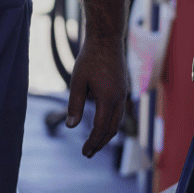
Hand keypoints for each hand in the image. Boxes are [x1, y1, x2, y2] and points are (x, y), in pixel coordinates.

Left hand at [66, 37, 127, 157]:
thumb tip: (71, 126)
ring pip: (117, 121)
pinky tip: (101, 124)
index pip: (101, 128)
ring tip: (94, 142)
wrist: (106, 39)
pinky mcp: (122, 89)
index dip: (93, 142)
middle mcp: (119, 99)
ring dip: (106, 134)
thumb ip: (75, 104)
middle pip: (112, 129)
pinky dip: (111, 122)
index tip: (84, 153)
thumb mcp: (77, 82)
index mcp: (108, 99)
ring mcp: (123, 93)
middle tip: (88, 153)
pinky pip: (118, 111)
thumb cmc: (89, 58)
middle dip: (100, 143)